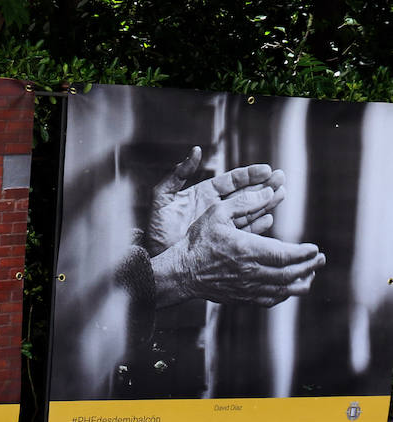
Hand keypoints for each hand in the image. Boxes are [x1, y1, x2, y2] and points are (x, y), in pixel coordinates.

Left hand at [146, 146, 284, 254]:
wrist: (153, 256)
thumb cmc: (156, 227)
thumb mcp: (162, 198)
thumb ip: (178, 175)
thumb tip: (196, 151)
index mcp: (205, 193)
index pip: (232, 180)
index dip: (249, 175)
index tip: (266, 169)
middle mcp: (216, 207)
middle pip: (245, 193)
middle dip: (264, 186)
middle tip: (281, 179)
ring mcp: (222, 224)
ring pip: (249, 211)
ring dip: (266, 203)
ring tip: (282, 194)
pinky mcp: (224, 241)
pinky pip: (244, 232)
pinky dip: (256, 227)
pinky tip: (269, 219)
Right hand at [153, 190, 324, 306]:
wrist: (180, 272)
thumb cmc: (198, 241)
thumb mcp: (217, 214)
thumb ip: (244, 203)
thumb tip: (270, 192)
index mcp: (246, 250)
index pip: (285, 254)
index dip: (304, 253)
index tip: (315, 248)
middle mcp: (249, 272)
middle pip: (289, 273)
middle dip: (309, 267)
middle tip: (320, 260)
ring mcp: (246, 288)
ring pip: (283, 289)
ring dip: (301, 282)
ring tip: (311, 275)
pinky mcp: (241, 298)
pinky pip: (270, 300)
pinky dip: (284, 294)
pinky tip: (289, 287)